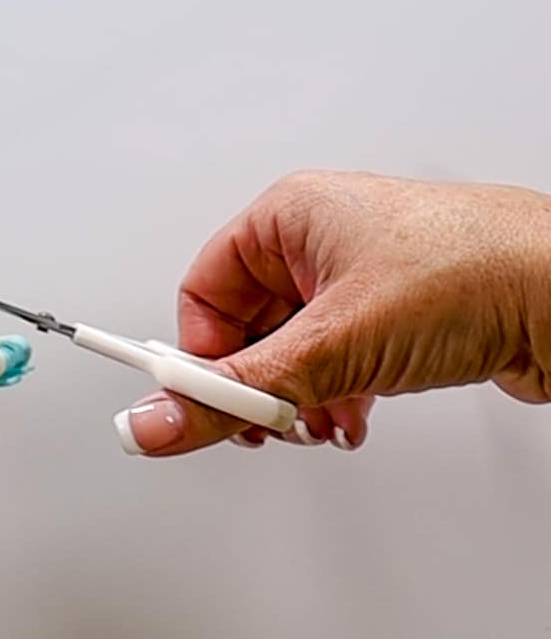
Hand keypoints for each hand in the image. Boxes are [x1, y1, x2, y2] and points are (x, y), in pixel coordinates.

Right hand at [116, 171, 550, 455]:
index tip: (196, 402)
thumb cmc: (480, 268)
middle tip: (266, 420)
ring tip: (317, 422)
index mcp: (289, 216)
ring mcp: (359, 279)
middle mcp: (320, 241)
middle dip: (256, 387)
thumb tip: (159, 419)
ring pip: (292, 351)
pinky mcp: (393, 315)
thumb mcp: (332, 343)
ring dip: (298, 399)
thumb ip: (235, 393)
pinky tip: (351, 418)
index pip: (203, 292)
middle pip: (245, 328)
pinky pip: (335, 361)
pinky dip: (334, 396)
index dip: (197, 354)